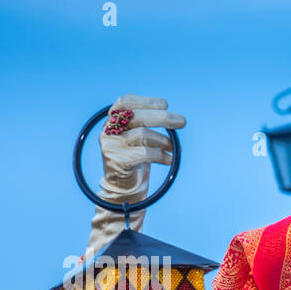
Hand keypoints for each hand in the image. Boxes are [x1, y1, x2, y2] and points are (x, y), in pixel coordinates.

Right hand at [84, 95, 185, 256]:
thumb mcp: (141, 139)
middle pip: (136, 117)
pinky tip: (169, 160)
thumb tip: (175, 119)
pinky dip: (161, 156)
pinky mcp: (117, 160)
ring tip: (173, 148)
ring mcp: (110, 145)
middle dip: (162, 117)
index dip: (145, 101)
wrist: (124, 188)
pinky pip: (144, 154)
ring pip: (142, 134)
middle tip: (182, 122)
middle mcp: (108, 131)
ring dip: (164, 141)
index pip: (125, 102)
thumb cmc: (136, 159)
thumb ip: (149, 126)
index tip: (165, 104)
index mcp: (112, 121)